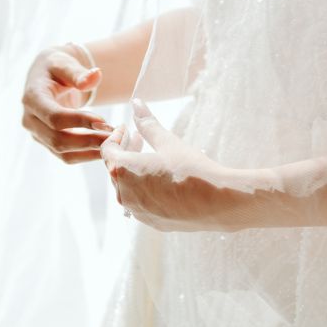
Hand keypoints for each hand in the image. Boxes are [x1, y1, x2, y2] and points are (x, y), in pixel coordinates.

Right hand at [21, 43, 110, 163]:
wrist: (45, 76)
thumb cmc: (56, 67)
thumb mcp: (64, 63)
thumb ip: (78, 72)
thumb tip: (96, 76)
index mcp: (32, 97)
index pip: (54, 116)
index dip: (79, 121)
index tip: (104, 121)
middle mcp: (30, 119)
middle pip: (57, 139)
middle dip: (88, 141)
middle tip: (114, 136)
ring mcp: (37, 134)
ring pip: (62, 152)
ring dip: (89, 151)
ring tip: (113, 144)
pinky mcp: (47, 142)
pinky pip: (66, 156)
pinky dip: (86, 155)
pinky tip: (105, 149)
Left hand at [102, 100, 261, 231]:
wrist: (218, 202)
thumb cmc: (191, 169)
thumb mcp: (168, 142)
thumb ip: (148, 124)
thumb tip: (136, 104)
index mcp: (123, 172)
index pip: (108, 150)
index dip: (116, 137)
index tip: (128, 129)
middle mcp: (125, 195)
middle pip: (116, 169)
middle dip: (125, 152)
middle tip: (138, 138)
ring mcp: (138, 212)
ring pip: (127, 188)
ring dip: (133, 171)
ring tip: (150, 158)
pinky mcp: (153, 222)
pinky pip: (141, 202)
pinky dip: (144, 188)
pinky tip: (160, 181)